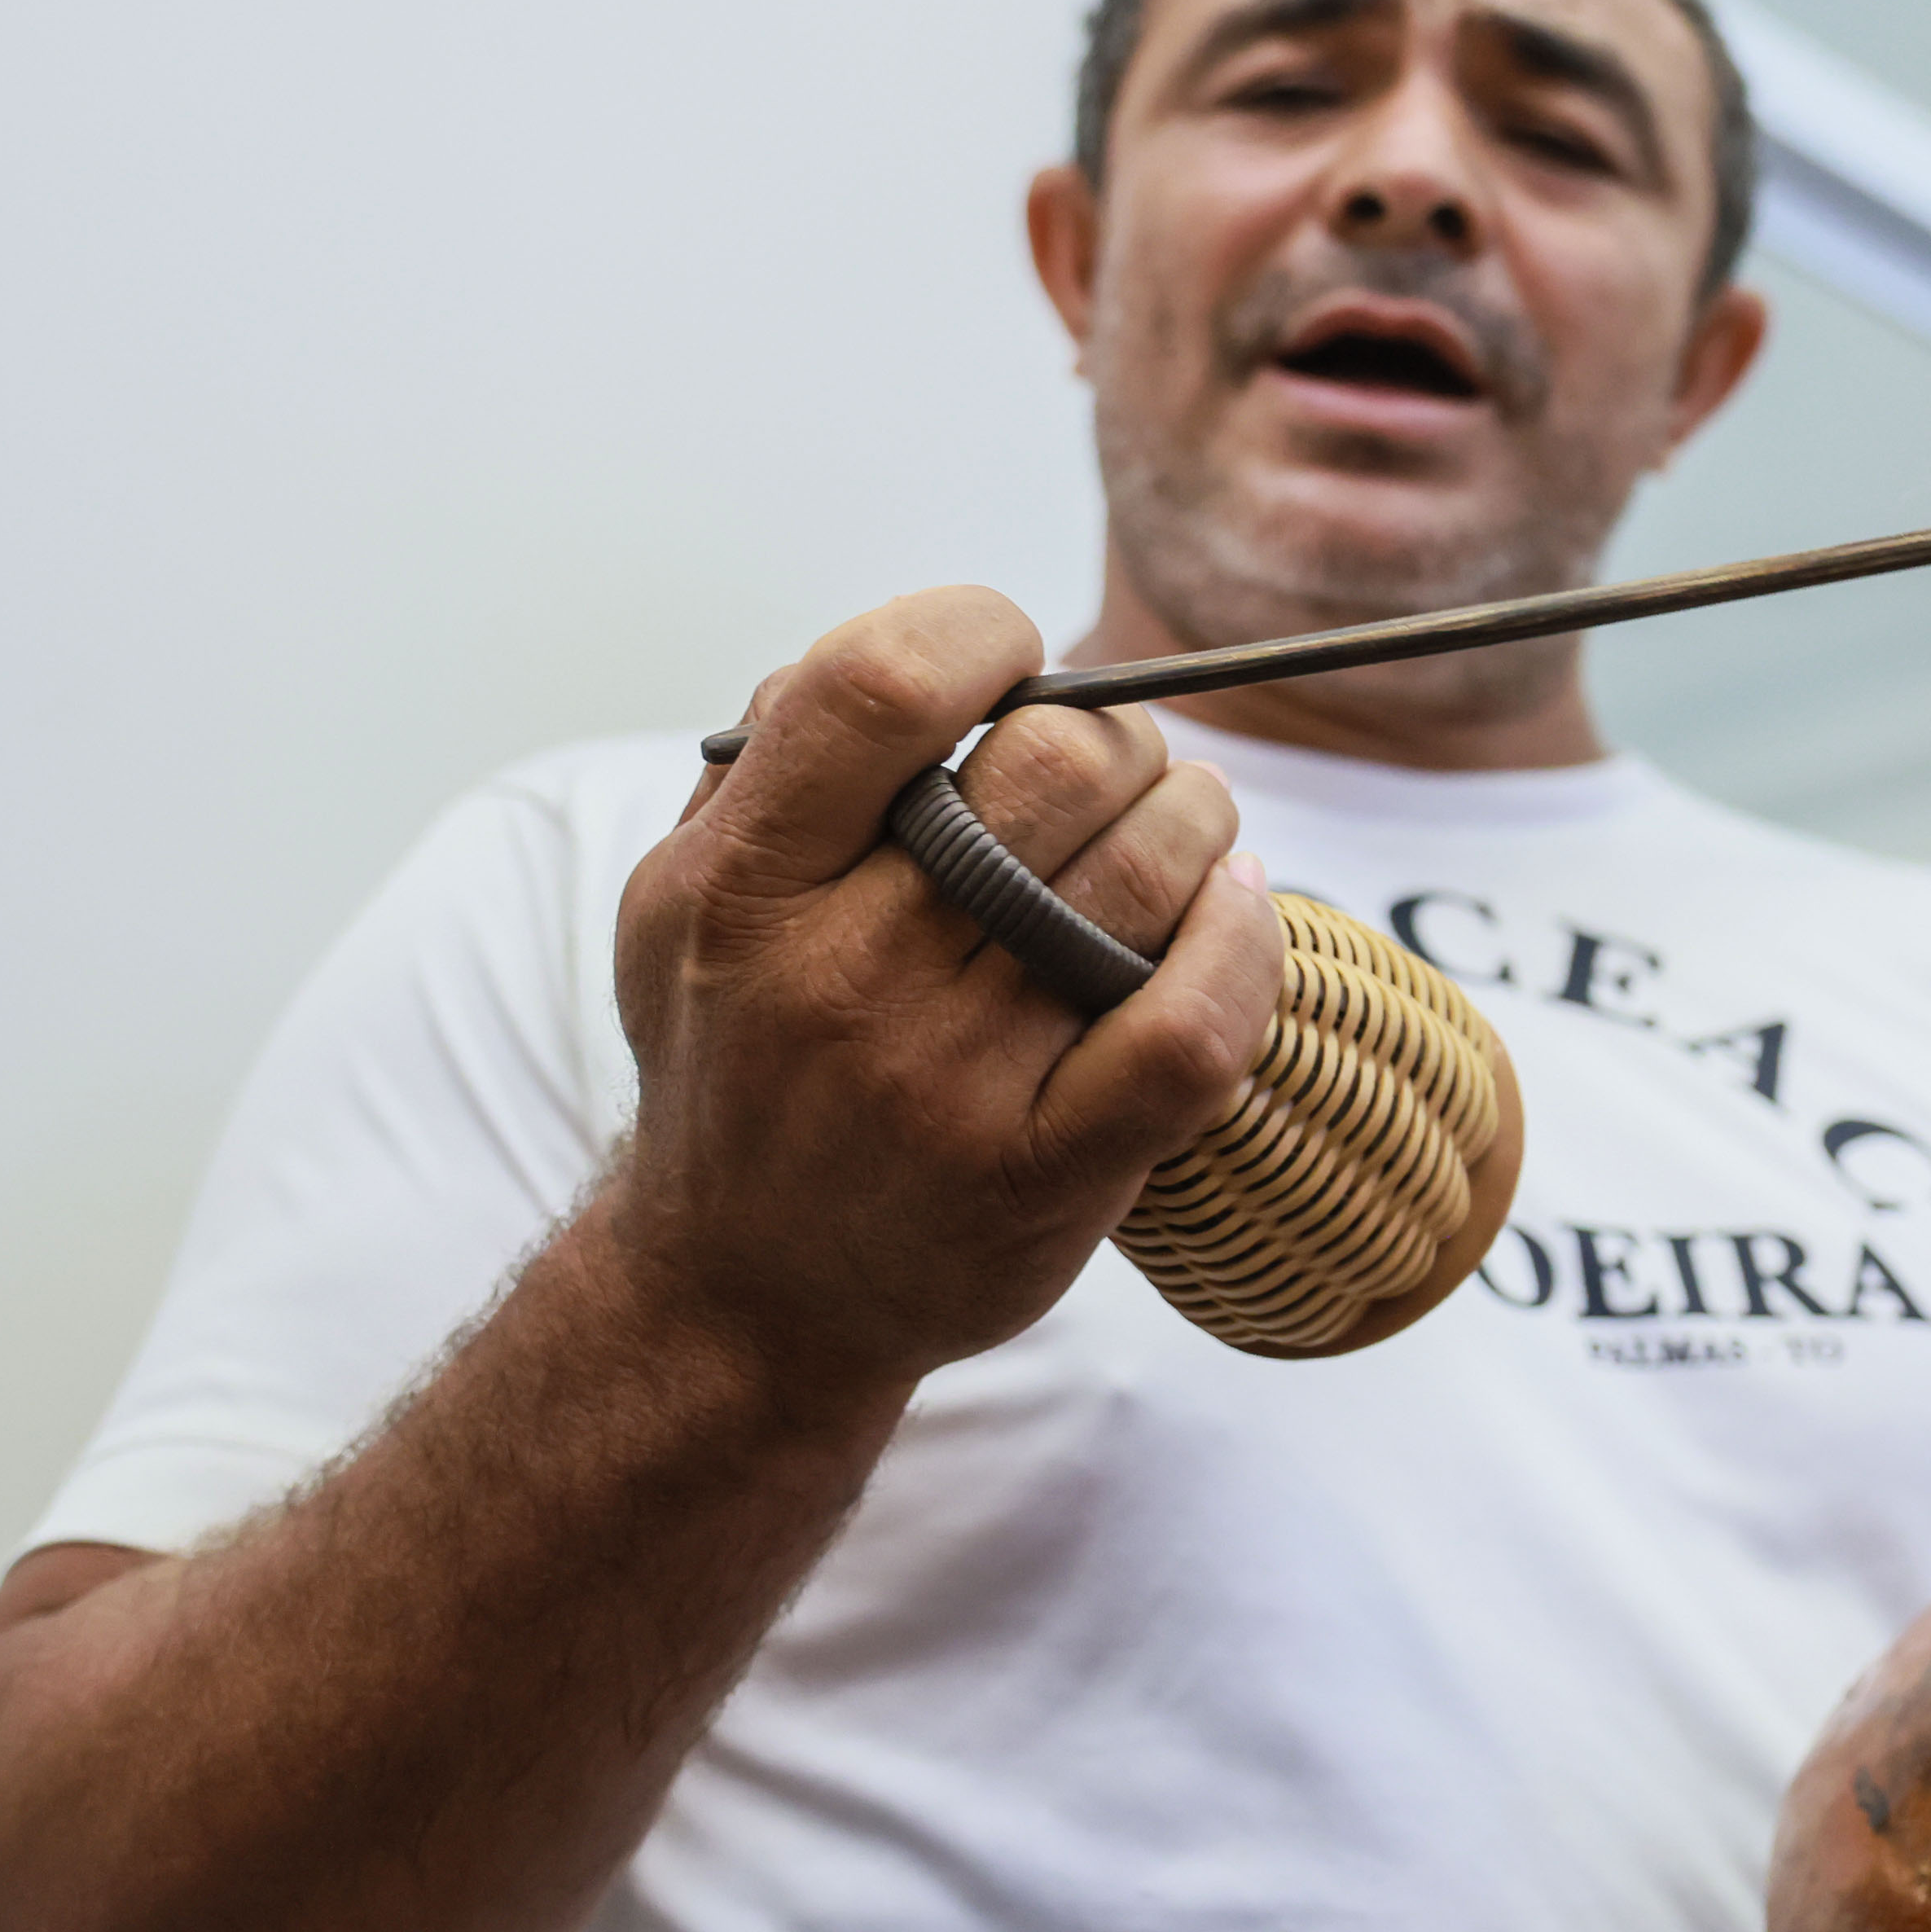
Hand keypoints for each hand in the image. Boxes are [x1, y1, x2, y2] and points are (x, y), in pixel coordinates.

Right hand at [604, 588, 1284, 1391]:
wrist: (743, 1298)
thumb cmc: (739, 1067)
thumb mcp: (686, 906)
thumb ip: (773, 760)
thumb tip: (905, 656)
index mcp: (744, 885)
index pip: (883, 681)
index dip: (982, 633)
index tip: (1010, 664)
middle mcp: (841, 975)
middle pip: (1057, 763)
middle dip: (1119, 735)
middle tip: (1119, 768)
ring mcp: (950, 1082)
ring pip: (1147, 873)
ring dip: (1198, 818)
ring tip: (1184, 830)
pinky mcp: (1046, 1173)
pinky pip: (1195, 1027)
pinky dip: (1244, 942)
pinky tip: (1237, 906)